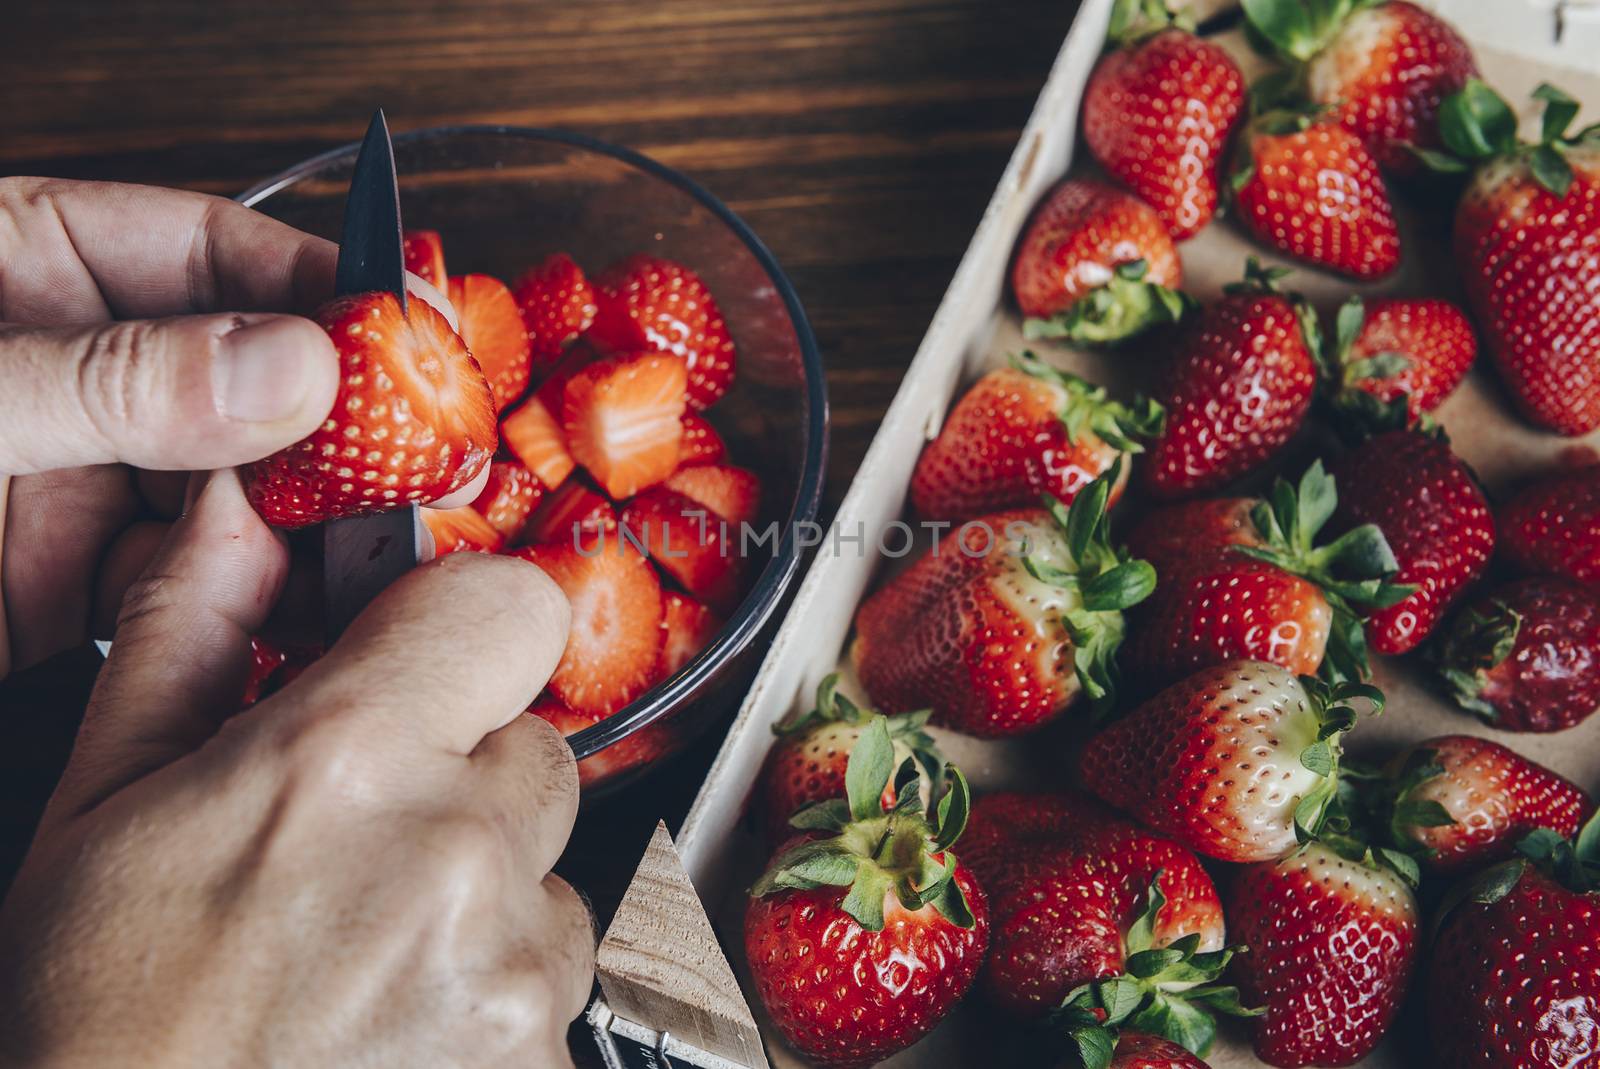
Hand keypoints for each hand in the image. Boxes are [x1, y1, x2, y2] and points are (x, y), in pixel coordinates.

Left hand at [0, 177, 477, 677]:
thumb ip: (112, 378)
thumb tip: (288, 368)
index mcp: (38, 264)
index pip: (218, 252)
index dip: (327, 286)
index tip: (419, 327)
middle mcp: (83, 366)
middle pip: (251, 379)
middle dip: (346, 424)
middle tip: (438, 458)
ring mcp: (83, 473)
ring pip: (239, 491)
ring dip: (314, 524)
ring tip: (394, 545)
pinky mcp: (72, 577)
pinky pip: (193, 584)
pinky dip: (255, 605)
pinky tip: (310, 609)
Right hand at [0, 471, 589, 1066]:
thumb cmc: (108, 1023)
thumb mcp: (105, 807)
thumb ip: (189, 639)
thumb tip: (230, 521)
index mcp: (346, 757)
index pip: (510, 605)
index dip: (471, 630)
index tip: (434, 665)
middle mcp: (454, 849)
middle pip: (535, 747)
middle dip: (466, 778)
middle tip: (366, 842)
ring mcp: (512, 960)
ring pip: (550, 866)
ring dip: (486, 890)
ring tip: (372, 947)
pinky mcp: (546, 1047)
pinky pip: (557, 968)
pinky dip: (497, 981)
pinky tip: (401, 1012)